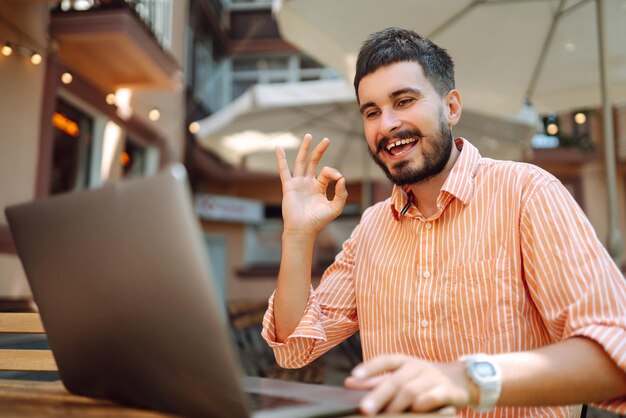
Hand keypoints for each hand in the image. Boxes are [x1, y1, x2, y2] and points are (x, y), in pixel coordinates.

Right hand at [276, 134, 347, 234]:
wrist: (303, 230)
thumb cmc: (319, 221)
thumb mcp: (336, 208)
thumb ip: (341, 194)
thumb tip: (342, 179)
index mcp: (319, 187)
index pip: (326, 173)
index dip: (333, 173)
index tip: (338, 179)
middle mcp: (308, 183)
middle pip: (313, 162)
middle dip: (319, 150)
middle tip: (326, 139)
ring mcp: (297, 184)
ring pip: (301, 162)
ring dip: (304, 149)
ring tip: (309, 136)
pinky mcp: (288, 186)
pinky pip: (283, 170)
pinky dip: (281, 159)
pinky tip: (278, 148)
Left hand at [344, 355, 473, 414]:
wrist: (460, 379)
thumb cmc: (421, 379)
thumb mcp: (401, 375)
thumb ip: (376, 380)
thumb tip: (348, 383)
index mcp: (404, 361)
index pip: (385, 360)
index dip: (369, 368)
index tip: (353, 377)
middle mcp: (417, 367)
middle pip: (395, 381)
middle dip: (378, 396)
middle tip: (364, 410)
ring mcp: (433, 378)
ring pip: (411, 391)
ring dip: (397, 405)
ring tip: (386, 416)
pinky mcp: (447, 391)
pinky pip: (433, 397)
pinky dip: (422, 405)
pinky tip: (415, 411)